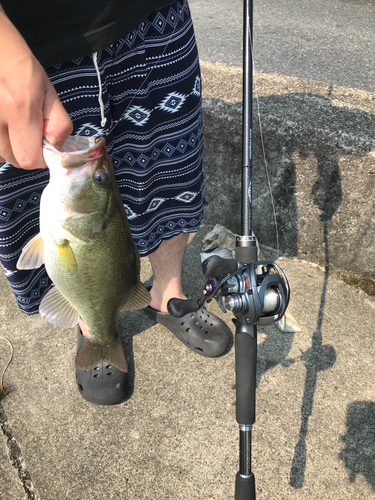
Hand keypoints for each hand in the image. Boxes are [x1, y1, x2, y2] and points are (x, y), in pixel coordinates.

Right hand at [0, 9, 72, 168]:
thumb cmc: (21, 66)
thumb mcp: (48, 91)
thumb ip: (58, 123)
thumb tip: (56, 147)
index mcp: (19, 109)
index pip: (29, 158)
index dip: (41, 157)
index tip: (45, 145)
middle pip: (14, 160)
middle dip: (27, 152)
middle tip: (30, 132)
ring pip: (0, 155)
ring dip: (11, 147)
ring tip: (14, 124)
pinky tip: (3, 123)